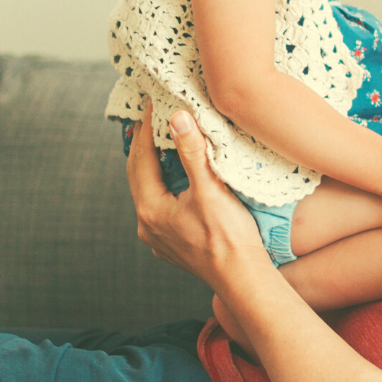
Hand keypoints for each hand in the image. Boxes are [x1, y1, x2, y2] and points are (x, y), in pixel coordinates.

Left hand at [126, 101, 268, 287]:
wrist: (242, 277)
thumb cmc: (229, 236)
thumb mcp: (211, 189)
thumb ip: (192, 152)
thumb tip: (178, 117)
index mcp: (151, 209)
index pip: (141, 158)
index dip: (146, 129)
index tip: (153, 104)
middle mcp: (147, 224)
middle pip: (139, 175)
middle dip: (145, 145)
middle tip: (151, 117)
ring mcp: (159, 237)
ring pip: (150, 191)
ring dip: (155, 165)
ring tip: (165, 141)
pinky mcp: (172, 244)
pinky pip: (162, 206)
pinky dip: (166, 185)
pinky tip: (180, 179)